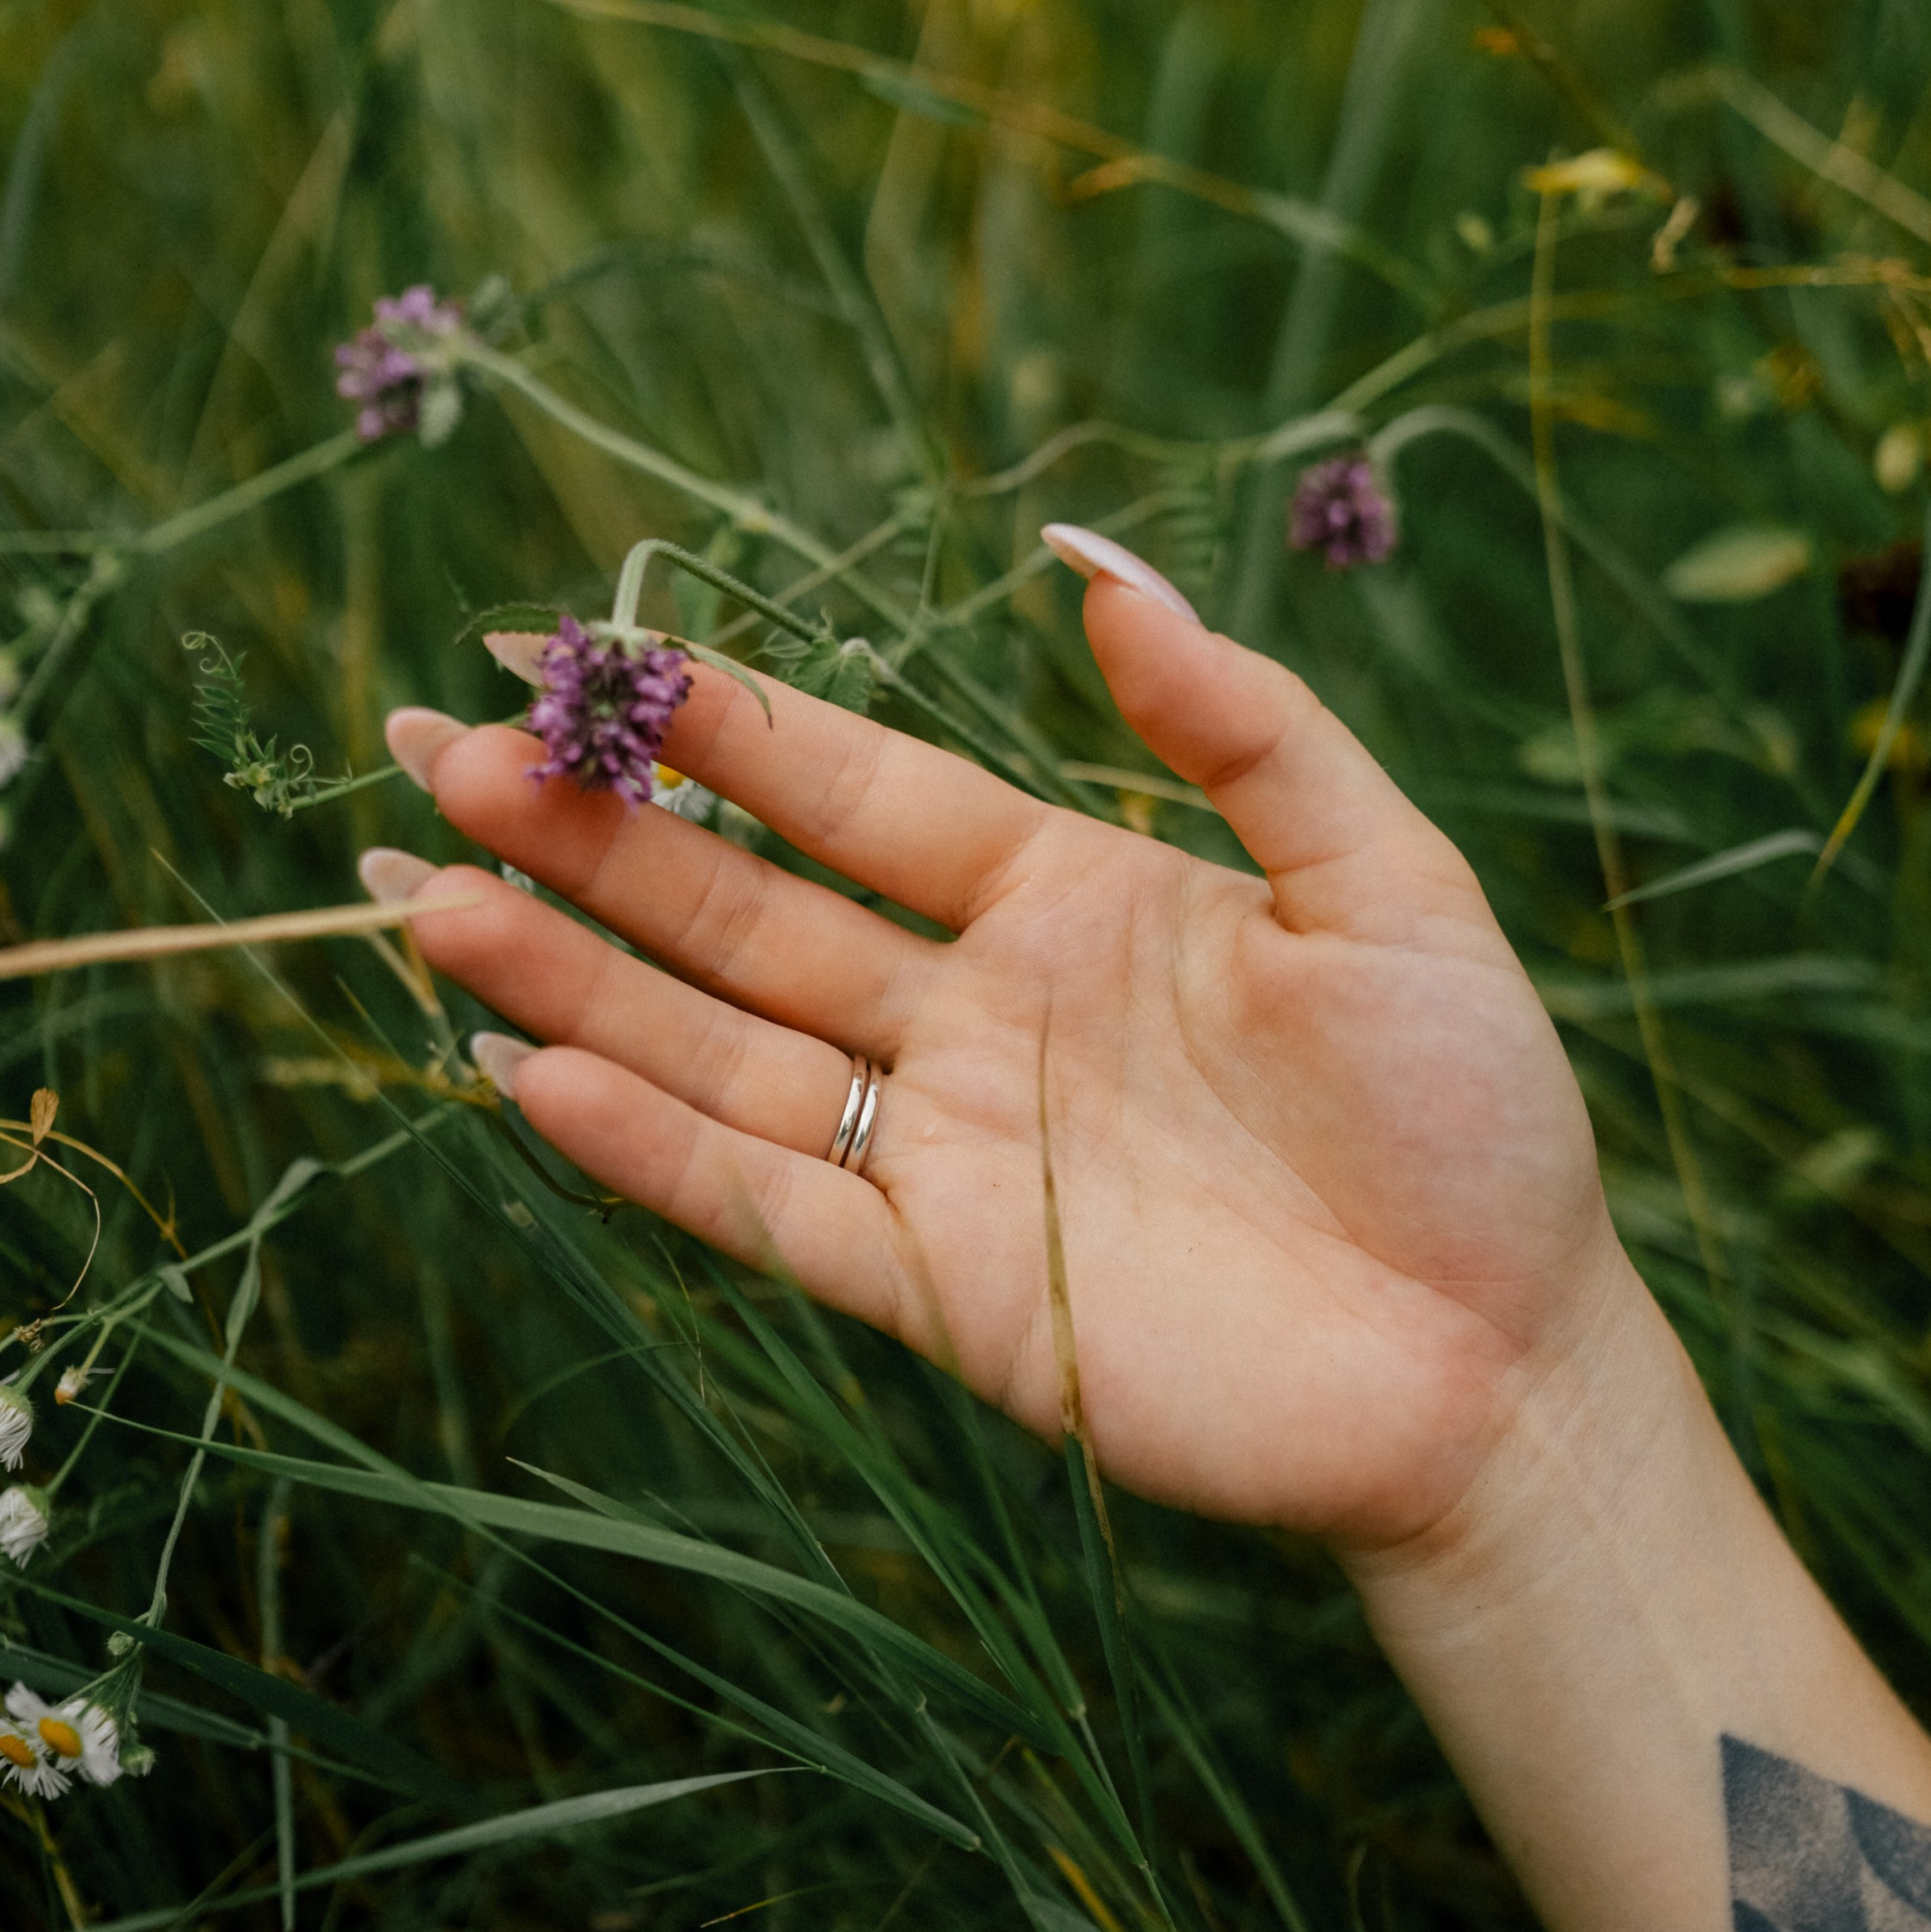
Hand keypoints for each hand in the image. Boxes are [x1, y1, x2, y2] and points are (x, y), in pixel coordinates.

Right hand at [377, 559, 1629, 1553]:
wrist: (1502, 1364)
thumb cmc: (1473, 1118)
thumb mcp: (1386, 888)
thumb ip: (1245, 729)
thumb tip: (1095, 567)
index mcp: (1067, 899)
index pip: (852, 790)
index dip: (717, 724)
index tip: (574, 651)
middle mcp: (975, 1017)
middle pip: (742, 912)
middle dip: (591, 837)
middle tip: (438, 758)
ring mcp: (945, 1155)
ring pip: (718, 1054)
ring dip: (575, 983)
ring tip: (428, 904)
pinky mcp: (939, 1290)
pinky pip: (766, 1206)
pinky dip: (649, 1153)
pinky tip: (530, 1078)